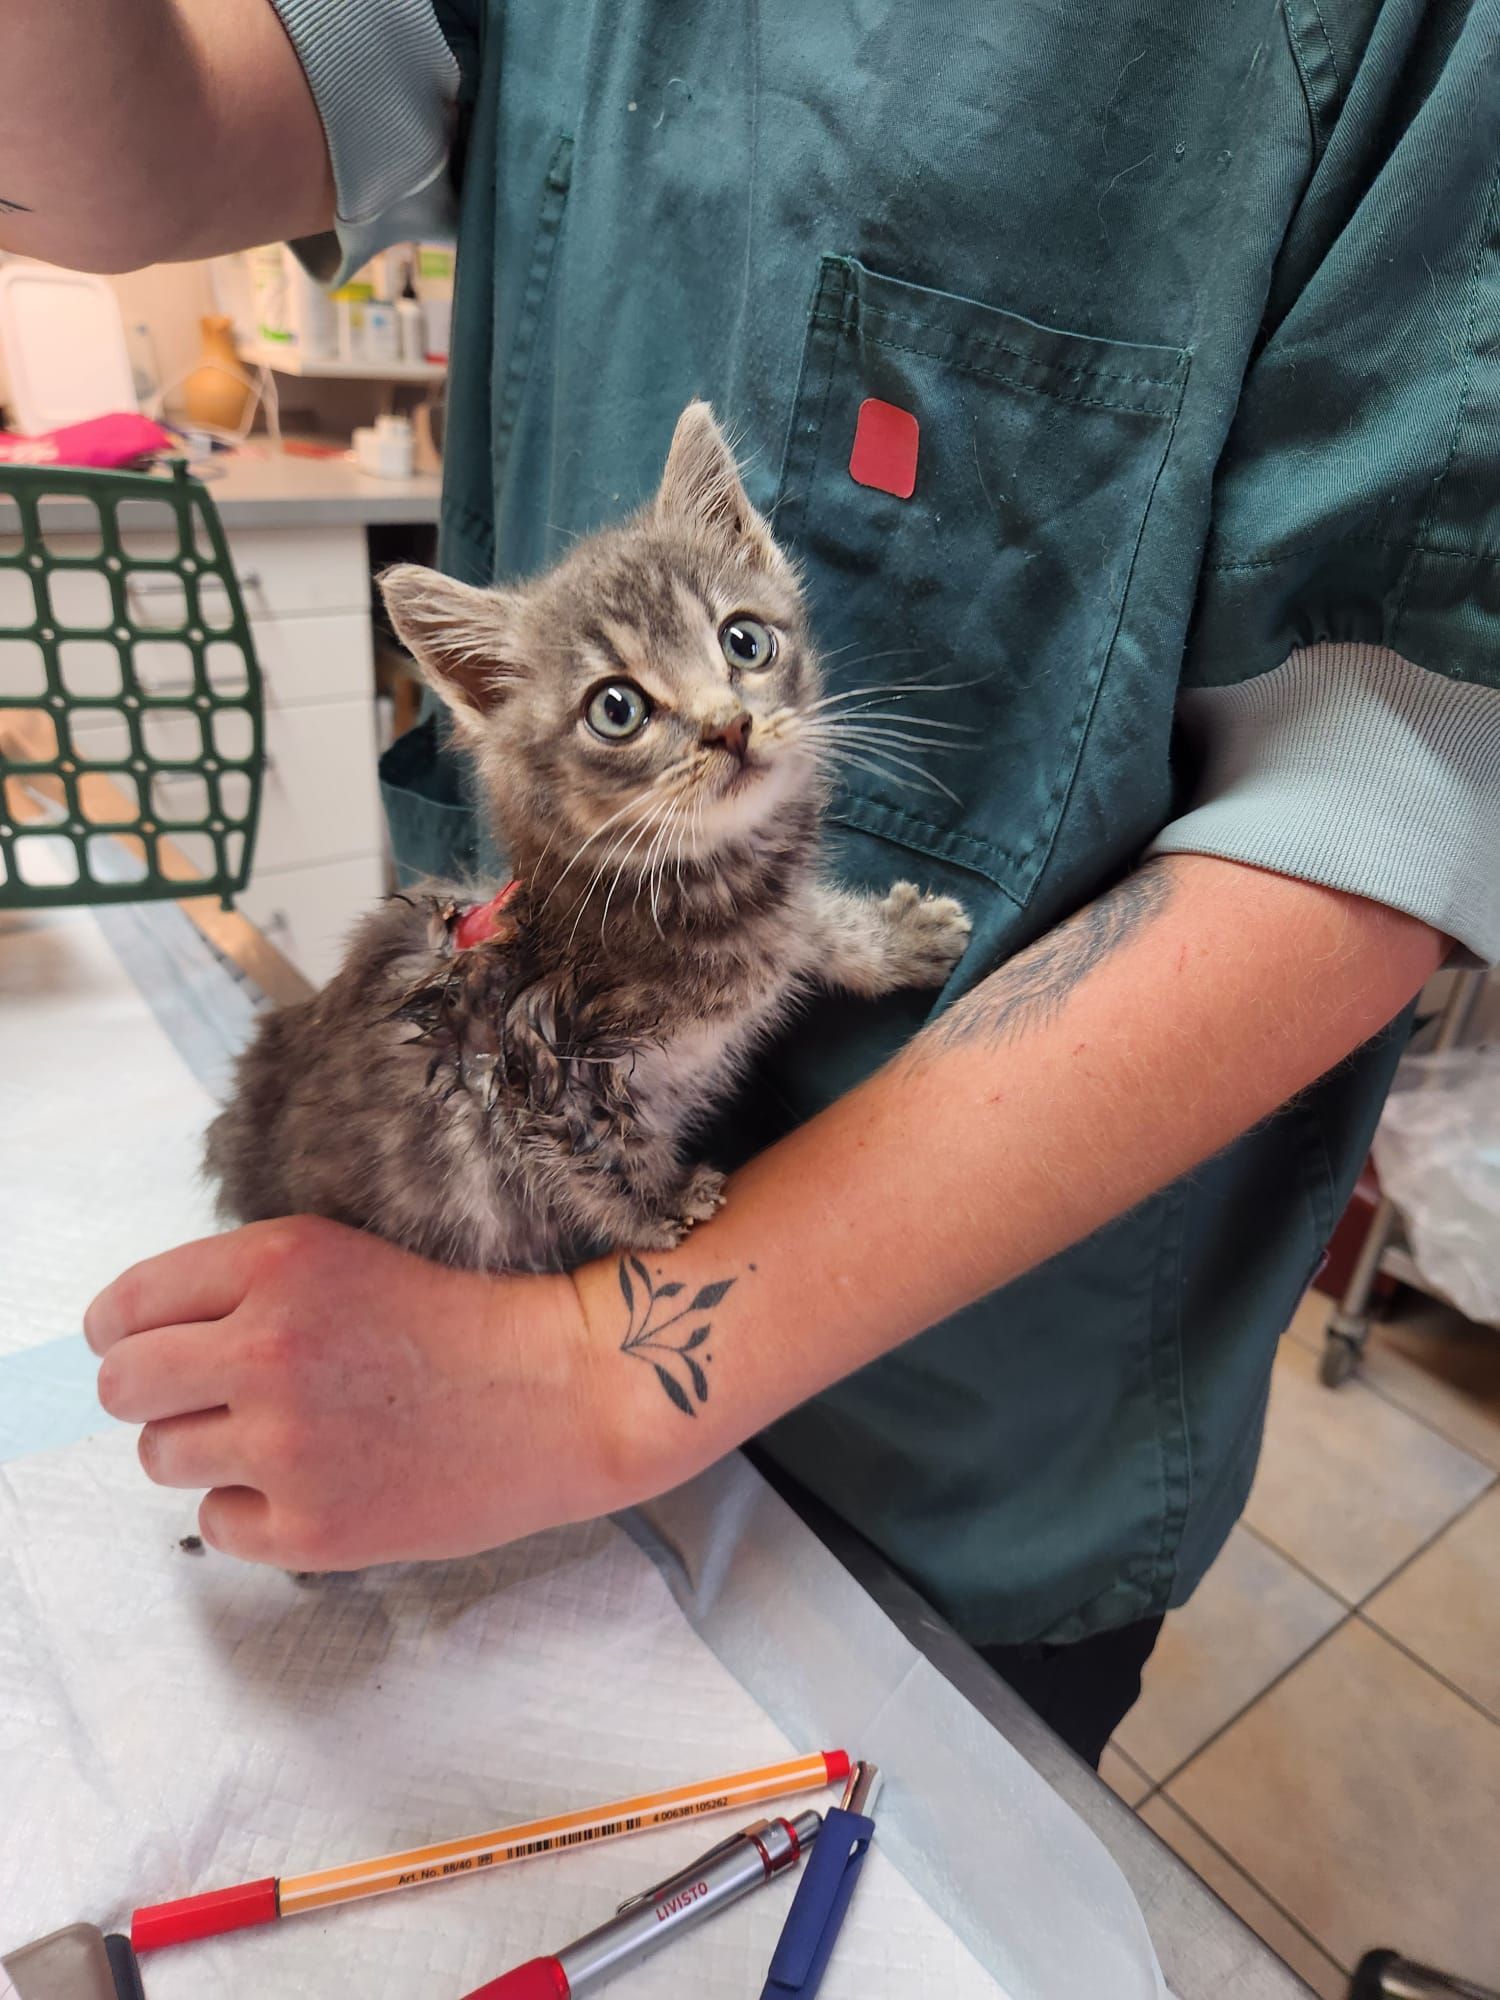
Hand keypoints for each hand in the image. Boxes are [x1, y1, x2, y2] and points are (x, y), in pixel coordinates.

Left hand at [84, 1216, 633, 1569]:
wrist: (561, 1391)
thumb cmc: (458, 1321)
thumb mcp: (343, 1258)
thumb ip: (242, 1288)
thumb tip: (133, 1340)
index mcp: (278, 1265)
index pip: (126, 1307)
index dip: (125, 1332)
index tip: (143, 1347)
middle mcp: (270, 1349)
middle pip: (124, 1387)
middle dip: (152, 1393)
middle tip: (207, 1399)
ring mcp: (288, 1446)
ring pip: (161, 1458)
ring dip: (205, 1450)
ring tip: (284, 1437)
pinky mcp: (312, 1528)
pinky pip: (214, 1524)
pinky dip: (251, 1510)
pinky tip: (315, 1482)